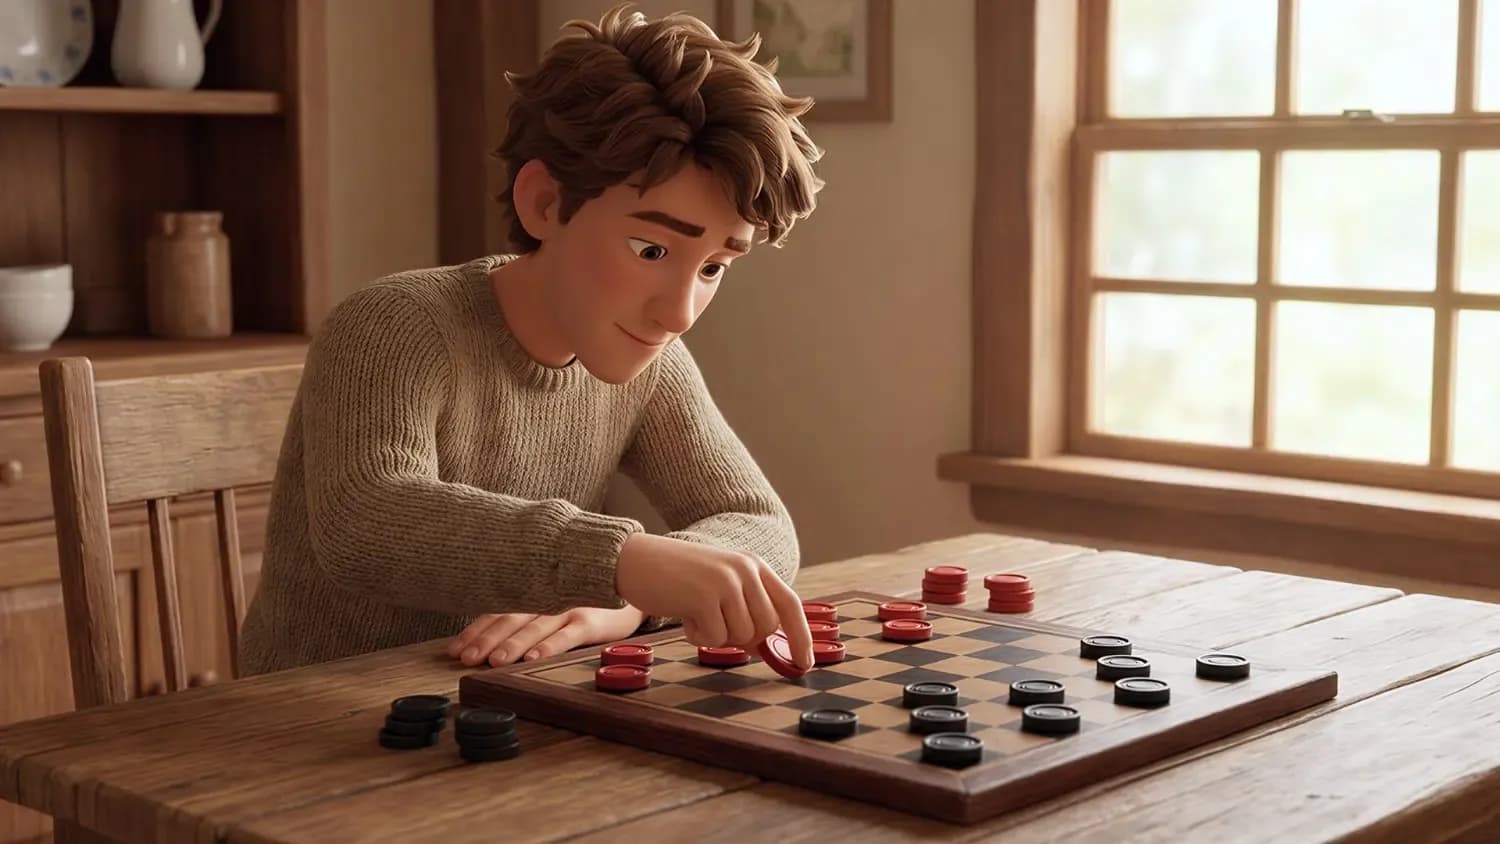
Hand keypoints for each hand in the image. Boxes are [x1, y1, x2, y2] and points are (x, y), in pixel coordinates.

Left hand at [446, 604, 646, 666]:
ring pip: (534, 627)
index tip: (454, 649)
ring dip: (512, 645)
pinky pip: (567, 634)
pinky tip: (534, 659)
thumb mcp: (551, 602)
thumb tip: (487, 638)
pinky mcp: (591, 620)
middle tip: (465, 658)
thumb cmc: (583, 600)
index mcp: (532, 595)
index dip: (474, 630)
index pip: (497, 611)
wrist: (630, 584)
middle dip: (485, 640)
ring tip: (494, 661)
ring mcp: (569, 608)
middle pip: (510, 619)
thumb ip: (524, 614)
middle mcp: (546, 598)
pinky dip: (549, 646)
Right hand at [614, 533, 813, 669]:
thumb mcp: (720, 586)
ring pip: (741, 636)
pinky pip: (715, 639)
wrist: (637, 559)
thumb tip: (766, 648)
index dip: (801, 636)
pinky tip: (684, 614)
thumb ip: (746, 610)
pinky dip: (698, 636)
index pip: (789, 604)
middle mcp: (745, 569)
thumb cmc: (678, 578)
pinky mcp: (705, 596)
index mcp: (754, 565)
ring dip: (717, 636)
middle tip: (715, 623)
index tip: (804, 663)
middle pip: (765, 628)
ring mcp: (726, 581)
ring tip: (697, 613)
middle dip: (743, 638)